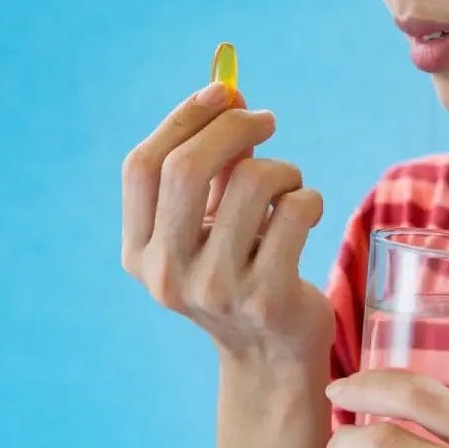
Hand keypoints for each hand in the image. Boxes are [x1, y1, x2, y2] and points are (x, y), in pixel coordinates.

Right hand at [121, 82, 333, 364]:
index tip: (222, 92)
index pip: (142, 166)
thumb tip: (228, 92)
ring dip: (282, 169)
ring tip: (290, 187)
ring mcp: (215, 290)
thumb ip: (212, 163)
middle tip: (267, 120)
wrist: (274, 355)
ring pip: (251, 182)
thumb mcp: (212, 220)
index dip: (182, 119)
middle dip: (233, 128)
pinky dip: (309, 198)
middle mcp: (166, 274)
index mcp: (139, 252)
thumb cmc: (243, 269)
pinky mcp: (266, 298)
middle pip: (186, 169)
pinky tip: (306, 216)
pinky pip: (294, 210)